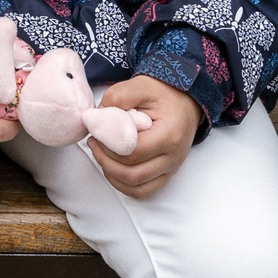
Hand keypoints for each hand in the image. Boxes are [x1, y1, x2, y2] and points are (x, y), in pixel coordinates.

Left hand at [89, 75, 200, 198]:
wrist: (183, 101)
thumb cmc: (162, 94)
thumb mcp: (139, 86)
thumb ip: (116, 98)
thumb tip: (95, 118)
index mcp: (169, 135)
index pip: (132, 152)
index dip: (108, 146)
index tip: (96, 133)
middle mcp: (173, 157)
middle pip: (132, 174)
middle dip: (106, 161)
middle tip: (94, 143)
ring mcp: (170, 169)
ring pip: (136, 188)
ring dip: (112, 174)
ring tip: (101, 153)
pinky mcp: (166, 174)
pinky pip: (143, 191)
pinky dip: (123, 184)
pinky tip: (112, 167)